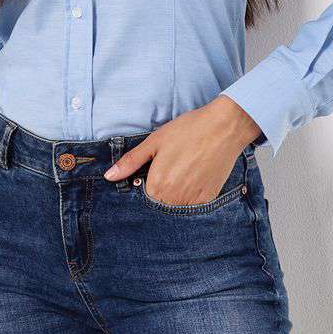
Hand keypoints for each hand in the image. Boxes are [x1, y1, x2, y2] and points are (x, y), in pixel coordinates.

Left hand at [103, 96, 262, 205]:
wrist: (223, 127)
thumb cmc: (187, 130)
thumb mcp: (154, 142)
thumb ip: (131, 162)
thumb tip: (109, 177)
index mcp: (158, 185)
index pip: (143, 196)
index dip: (146, 182)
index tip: (154, 170)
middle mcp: (175, 198)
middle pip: (159, 203)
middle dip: (160, 190)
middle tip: (172, 167)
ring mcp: (194, 201)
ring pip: (176, 206)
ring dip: (176, 194)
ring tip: (184, 169)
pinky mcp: (209, 199)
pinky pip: (194, 205)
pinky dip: (191, 194)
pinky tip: (195, 174)